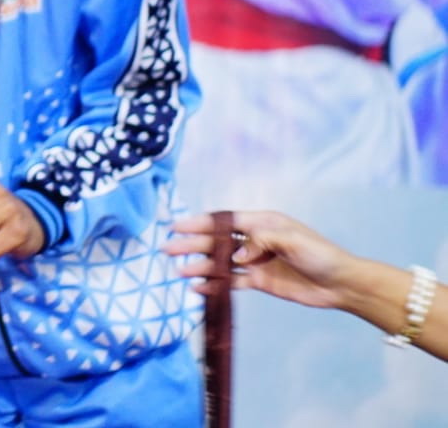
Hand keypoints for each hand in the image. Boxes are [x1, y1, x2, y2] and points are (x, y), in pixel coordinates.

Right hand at [164, 210, 362, 310]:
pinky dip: (215, 284)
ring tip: (179, 271)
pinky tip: (198, 288)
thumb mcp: (293, 240)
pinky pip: (232, 282)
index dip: (199, 223)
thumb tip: (236, 255)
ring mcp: (255, 262)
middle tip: (167, 250)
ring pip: (220, 262)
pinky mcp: (259, 281)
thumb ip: (262, 241)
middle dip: (191, 244)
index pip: (223, 221)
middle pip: (216, 241)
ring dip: (199, 265)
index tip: (176, 226)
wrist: (342, 284)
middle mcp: (254, 240)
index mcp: (261, 223)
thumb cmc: (321, 255)